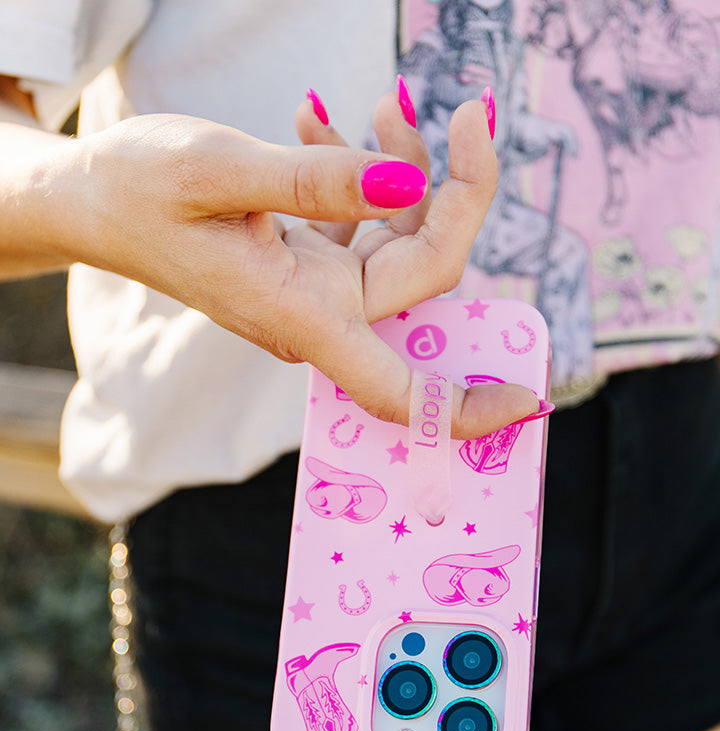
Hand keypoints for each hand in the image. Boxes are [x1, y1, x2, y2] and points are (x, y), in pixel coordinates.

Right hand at [46, 93, 538, 436]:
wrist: (94, 200)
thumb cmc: (138, 192)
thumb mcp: (219, 170)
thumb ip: (314, 181)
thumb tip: (406, 185)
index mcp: (300, 317)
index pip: (398, 389)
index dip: (463, 406)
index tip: (526, 394)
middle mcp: (320, 312)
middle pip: (427, 269)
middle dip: (456, 188)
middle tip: (457, 109)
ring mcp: (319, 286)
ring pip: (404, 236)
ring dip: (409, 167)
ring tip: (377, 104)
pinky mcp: (312, 258)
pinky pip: (367, 220)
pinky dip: (364, 170)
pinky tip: (326, 122)